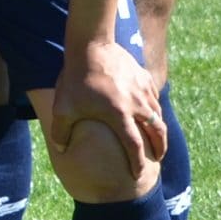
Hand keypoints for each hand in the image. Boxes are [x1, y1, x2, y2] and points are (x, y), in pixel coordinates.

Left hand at [46, 37, 164, 177]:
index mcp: (120, 116)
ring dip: (159, 129)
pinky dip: (154, 108)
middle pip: (157, 132)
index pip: (135, 147)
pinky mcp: (144, 77)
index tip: (138, 174)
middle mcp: (138, 106)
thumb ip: (61, 131)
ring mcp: (144, 91)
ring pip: (158, 114)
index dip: (138, 162)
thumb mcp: (63, 107)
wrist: (91, 46)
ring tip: (156, 137)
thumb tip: (60, 150)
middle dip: (160, 148)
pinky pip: (154, 97)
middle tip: (157, 158)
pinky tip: (149, 111)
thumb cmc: (76, 79)